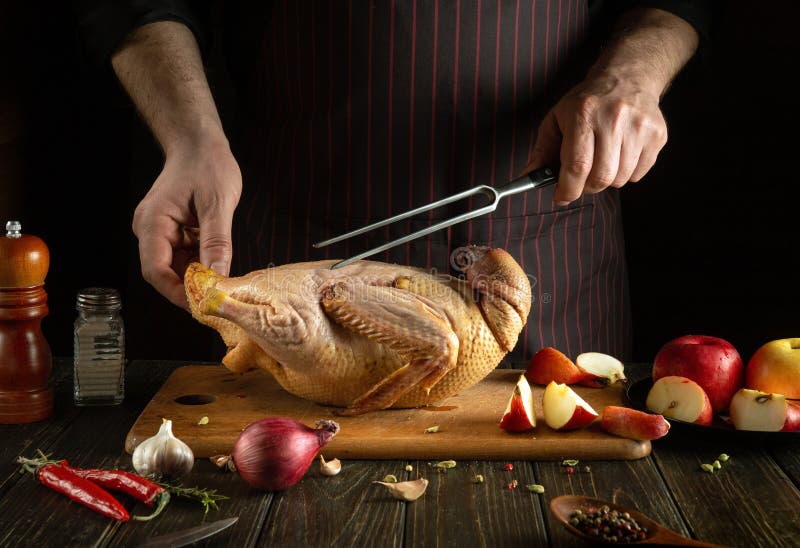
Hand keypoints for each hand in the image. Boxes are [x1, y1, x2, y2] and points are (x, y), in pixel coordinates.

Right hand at [132, 141, 241, 308]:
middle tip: (219, 301)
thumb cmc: (207, 165)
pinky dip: (203, 265)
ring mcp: (161, 232)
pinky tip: (220, 268)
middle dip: (191, 289)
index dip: (178, 292)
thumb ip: (217, 242)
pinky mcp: (174, 232)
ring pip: (177, 268)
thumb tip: (218, 277)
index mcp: (152, 222)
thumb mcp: (218, 203)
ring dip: (199, 278)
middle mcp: (150, 230)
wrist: (199, 143)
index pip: (155, 270)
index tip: (204, 304)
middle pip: (165, 273)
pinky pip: (185, 257)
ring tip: (224, 286)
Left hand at [526, 73, 667, 204]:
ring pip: (621, 179)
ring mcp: (639, 127)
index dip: (567, 189)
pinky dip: (626, 174)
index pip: (577, 165)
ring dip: (606, 180)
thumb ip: (542, 150)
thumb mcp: (557, 118)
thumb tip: (528, 177)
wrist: (628, 77)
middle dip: (586, 188)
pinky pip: (638, 174)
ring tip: (601, 161)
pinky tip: (619, 155)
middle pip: (601, 177)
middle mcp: (614, 119)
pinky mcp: (657, 135)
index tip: (561, 197)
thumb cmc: (587, 102)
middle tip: (581, 180)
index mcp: (584, 114)